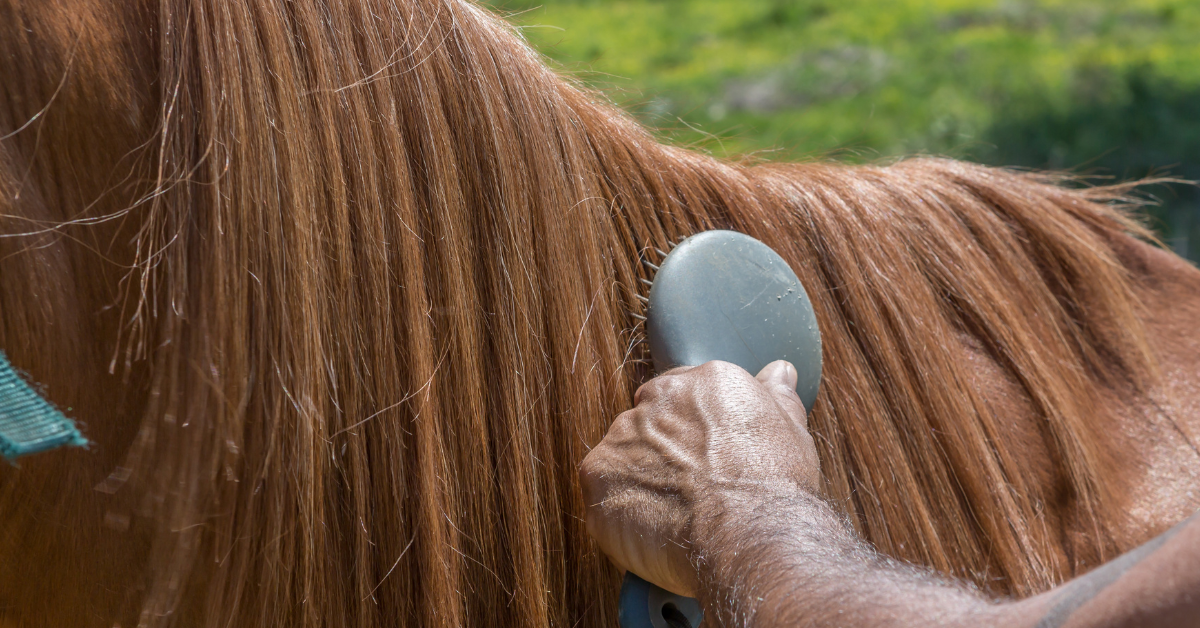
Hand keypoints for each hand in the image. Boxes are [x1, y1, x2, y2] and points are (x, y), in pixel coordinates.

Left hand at [579, 360, 819, 596]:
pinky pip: (601, 490)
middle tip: (688, 490)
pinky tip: (650, 529)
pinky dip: (618, 511)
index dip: (693, 433)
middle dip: (662, 451)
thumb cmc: (774, 491)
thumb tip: (778, 371)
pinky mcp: (597, 473)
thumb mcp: (791, 432)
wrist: (749, 536)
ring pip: (623, 455)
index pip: (685, 396)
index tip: (703, 459)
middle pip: (649, 421)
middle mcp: (660, 398)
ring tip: (672, 515)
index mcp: (707, 382)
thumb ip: (777, 396)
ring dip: (639, 479)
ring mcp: (624, 433)